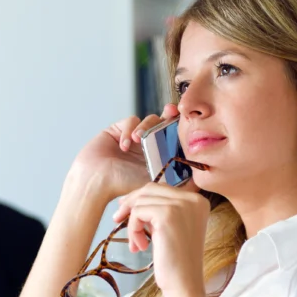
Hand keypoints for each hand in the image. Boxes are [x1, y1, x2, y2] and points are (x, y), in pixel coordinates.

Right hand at [64, 104, 180, 208]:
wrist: (96, 181)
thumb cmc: (123, 186)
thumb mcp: (156, 181)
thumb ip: (175, 176)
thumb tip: (200, 178)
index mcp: (157, 157)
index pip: (173, 137)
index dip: (180, 126)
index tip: (185, 120)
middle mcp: (146, 146)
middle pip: (162, 123)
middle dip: (168, 114)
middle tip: (171, 111)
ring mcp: (132, 136)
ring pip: (147, 120)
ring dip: (145, 127)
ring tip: (138, 140)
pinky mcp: (118, 129)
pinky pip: (130, 120)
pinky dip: (129, 129)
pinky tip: (124, 145)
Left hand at [112, 181, 210, 296]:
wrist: (184, 283)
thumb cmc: (177, 262)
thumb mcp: (171, 228)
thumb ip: (160, 211)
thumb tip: (133, 198)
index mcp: (197, 201)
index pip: (162, 189)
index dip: (140, 198)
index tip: (125, 209)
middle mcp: (193, 199)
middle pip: (150, 190)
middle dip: (131, 204)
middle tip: (117, 219)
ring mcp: (181, 205)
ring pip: (141, 202)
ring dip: (132, 224)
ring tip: (137, 244)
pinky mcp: (168, 215)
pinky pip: (138, 213)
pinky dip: (133, 229)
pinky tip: (141, 247)